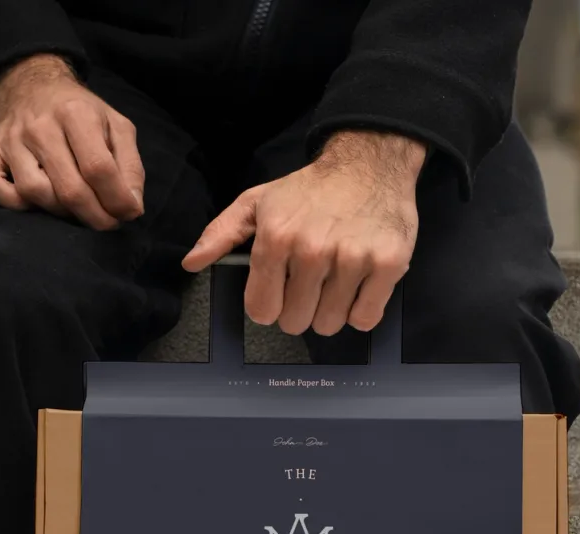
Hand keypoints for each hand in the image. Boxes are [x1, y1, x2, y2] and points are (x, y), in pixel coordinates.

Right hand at [0, 54, 143, 230]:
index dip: (116, 201)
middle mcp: (39, 125)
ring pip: (34, 193)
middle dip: (94, 216)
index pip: (99, 168)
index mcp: (76, 113)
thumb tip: (132, 208)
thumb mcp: (115, 126)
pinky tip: (35, 201)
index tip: (126, 214)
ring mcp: (9, 138)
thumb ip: (130, 166)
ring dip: (59, 211)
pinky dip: (14, 203)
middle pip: (69, 188)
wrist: (27, 84)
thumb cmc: (78, 113)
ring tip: (74, 208)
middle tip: (106, 222)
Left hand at [182, 130, 425, 334]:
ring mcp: (352, 258)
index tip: (279, 292)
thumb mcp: (257, 202)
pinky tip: (358, 286)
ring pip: (330, 324)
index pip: (262, 310)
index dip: (269, 306)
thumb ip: (221, 234)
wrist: (369, 163)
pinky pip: (365, 318)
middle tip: (311, 284)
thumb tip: (191, 263)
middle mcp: (312, 250)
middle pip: (296, 322)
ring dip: (331, 311)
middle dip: (300, 309)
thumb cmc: (309, 190)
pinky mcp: (388, 265)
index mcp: (276, 237)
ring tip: (336, 281)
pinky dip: (361, 310)